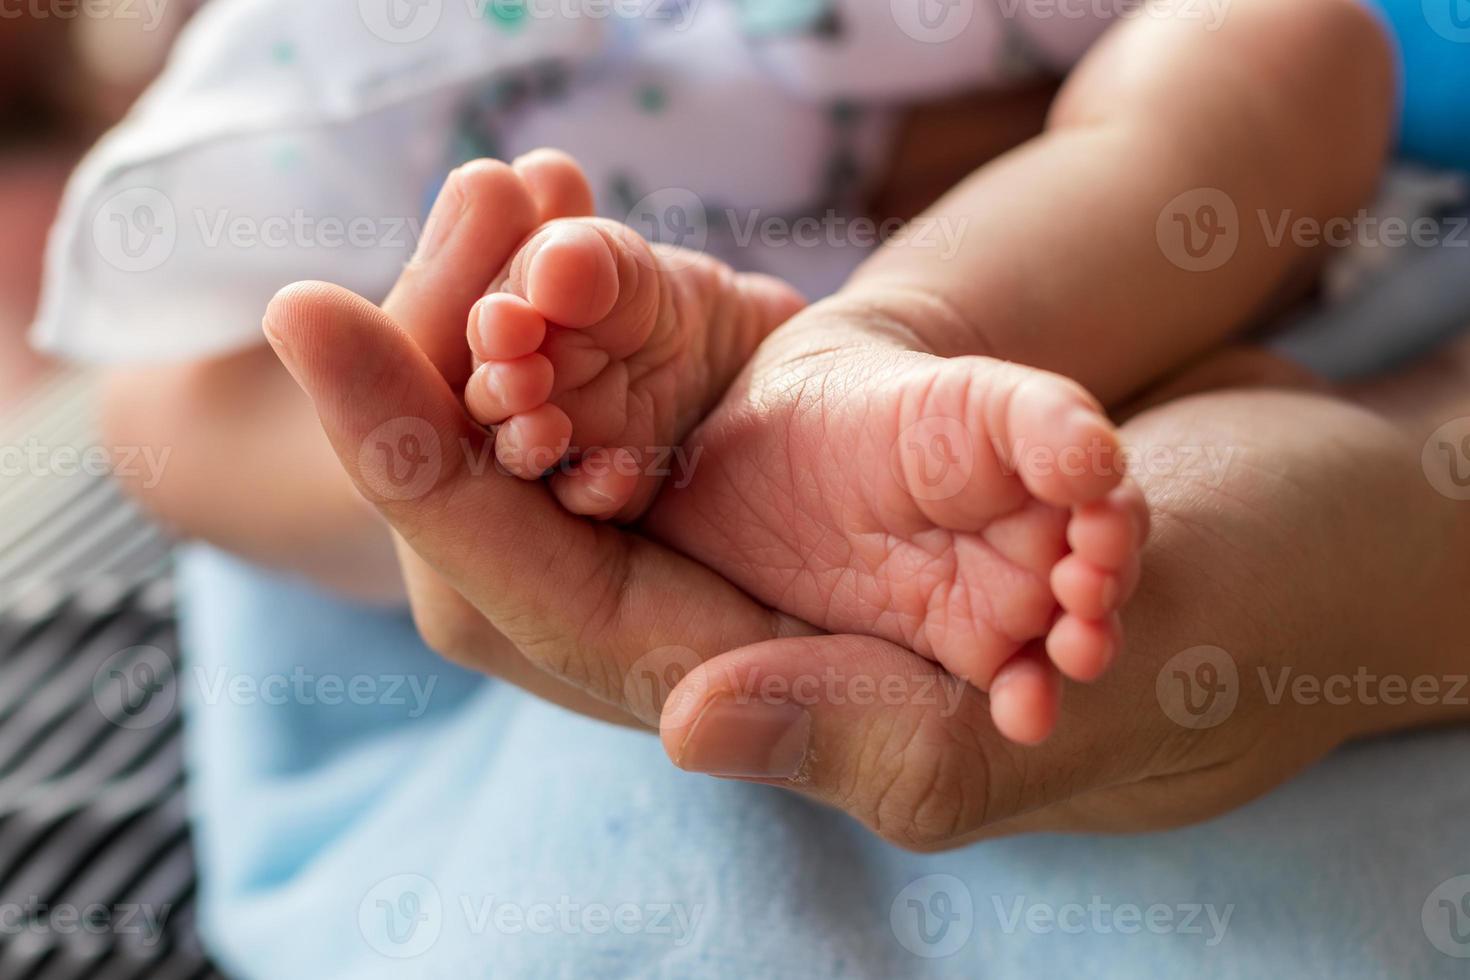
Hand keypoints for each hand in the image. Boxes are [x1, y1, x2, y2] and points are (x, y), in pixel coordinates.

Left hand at [265, 157, 1467, 848]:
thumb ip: (879, 730)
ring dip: (504, 334)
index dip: (419, 466)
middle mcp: (769, 624)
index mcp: (801, 701)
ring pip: (580, 453)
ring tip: (470, 208)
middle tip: (348, 269)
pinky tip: (560, 230)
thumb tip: (676, 717)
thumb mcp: (1085, 699)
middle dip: (429, 393)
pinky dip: (602, 308)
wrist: (1343, 533)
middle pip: (523, 526)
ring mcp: (794, 542)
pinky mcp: (834, 463)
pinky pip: (668, 391)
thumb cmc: (1251, 616)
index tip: (316, 323)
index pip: (549, 600)